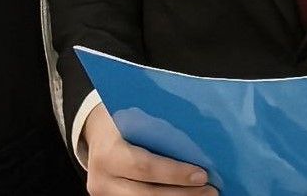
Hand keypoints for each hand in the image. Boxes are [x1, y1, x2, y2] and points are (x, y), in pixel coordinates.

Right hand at [82, 104, 216, 194]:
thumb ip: (155, 132)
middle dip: (183, 195)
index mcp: (108, 153)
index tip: (202, 174)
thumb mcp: (131, 120)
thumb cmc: (120, 121)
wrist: (95, 135)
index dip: (174, 173)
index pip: (144, 167)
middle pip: (147, 195)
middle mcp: (102, 180)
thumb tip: (197, 143)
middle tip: (212, 191)